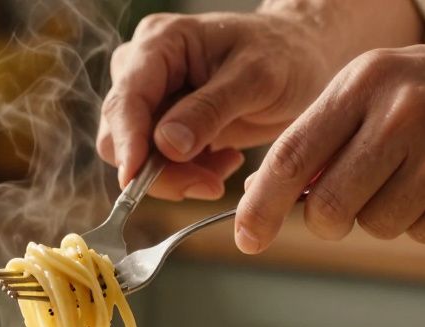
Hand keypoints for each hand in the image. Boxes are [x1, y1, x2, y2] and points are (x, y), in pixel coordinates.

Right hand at [97, 11, 340, 200]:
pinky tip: (226, 159)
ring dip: (177, 175)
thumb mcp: (256, 78)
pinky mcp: (164, 125)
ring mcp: (152, 97)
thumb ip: (210, 109)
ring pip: (137, 156)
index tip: (135, 181)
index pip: (126, 99)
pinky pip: (158, 164)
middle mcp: (144, 68)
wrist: (304, 59)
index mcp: (161, 42)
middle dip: (158, 169)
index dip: (128, 143)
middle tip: (210, 185)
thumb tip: (166, 146)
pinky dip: (188, 173)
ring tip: (228, 165)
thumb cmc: (285, 54)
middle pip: (120, 134)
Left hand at [236, 35, 424, 251]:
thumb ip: (334, 134)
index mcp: (366, 80)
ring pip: (376, 225)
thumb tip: (280, 197)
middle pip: (327, 208)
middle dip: (330, 220)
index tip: (246, 237)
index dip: (260, 205)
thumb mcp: (391, 84)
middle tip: (356, 204)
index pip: (292, 156)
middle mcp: (401, 111)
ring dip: (392, 215)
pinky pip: (424, 234)